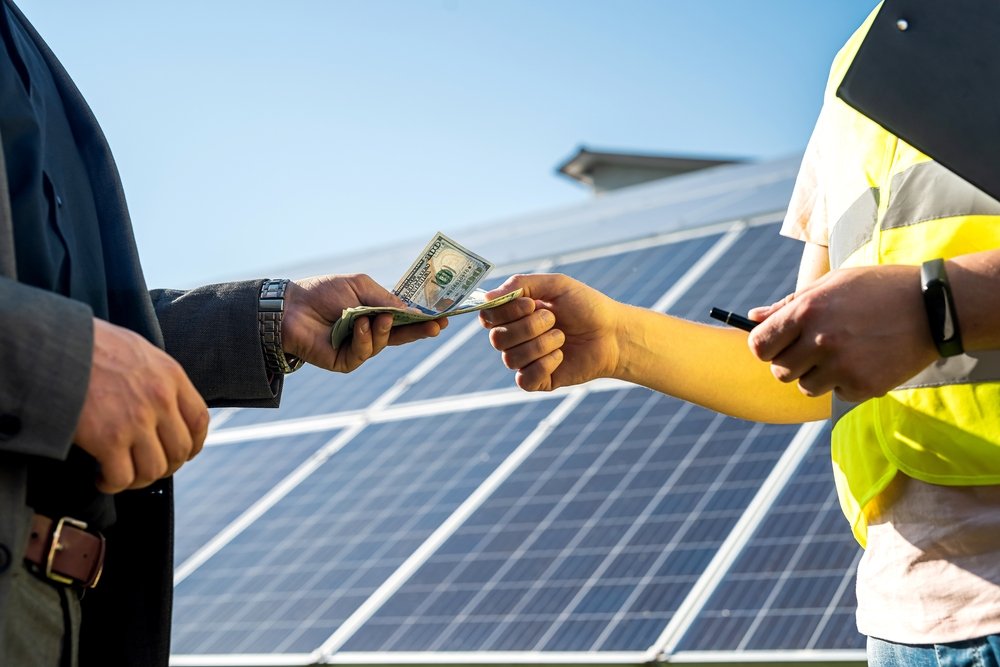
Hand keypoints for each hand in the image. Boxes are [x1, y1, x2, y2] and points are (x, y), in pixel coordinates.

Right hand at [74, 319, 208, 493]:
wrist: (54, 346)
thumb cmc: (88, 345)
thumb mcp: (137, 349)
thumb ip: (156, 376)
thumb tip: (164, 401)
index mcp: (170, 376)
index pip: (199, 420)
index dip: (194, 444)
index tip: (184, 454)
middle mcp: (160, 399)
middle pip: (180, 450)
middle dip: (165, 466)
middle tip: (145, 467)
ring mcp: (136, 421)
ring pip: (154, 469)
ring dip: (139, 479)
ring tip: (121, 474)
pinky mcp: (108, 439)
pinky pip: (122, 477)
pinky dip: (113, 484)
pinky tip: (102, 477)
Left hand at [281, 274, 446, 372]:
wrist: (290, 306)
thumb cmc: (322, 291)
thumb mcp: (359, 285)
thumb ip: (384, 297)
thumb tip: (408, 311)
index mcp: (374, 313)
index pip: (403, 319)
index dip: (422, 320)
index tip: (443, 318)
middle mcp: (369, 332)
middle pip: (401, 336)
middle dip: (419, 332)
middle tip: (436, 327)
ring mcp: (358, 348)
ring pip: (383, 344)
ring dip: (383, 330)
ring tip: (376, 317)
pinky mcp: (345, 361)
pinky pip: (363, 353)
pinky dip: (364, 339)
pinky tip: (359, 325)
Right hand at [479, 274, 621, 390]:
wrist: (613, 333)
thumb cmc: (586, 306)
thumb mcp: (556, 285)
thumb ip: (522, 284)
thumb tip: (488, 296)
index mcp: (515, 314)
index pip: (488, 316)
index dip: (504, 312)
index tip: (530, 304)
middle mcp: (516, 338)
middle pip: (497, 339)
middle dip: (528, 327)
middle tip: (553, 319)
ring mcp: (526, 360)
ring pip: (511, 359)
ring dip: (541, 344)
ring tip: (563, 337)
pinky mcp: (539, 380)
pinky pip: (524, 379)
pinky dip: (543, 366)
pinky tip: (561, 356)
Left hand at [747, 264, 937, 400]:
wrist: (934, 307)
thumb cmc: (876, 289)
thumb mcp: (831, 284)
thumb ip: (788, 304)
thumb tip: (753, 317)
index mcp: (806, 311)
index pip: (759, 346)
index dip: (764, 348)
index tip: (776, 346)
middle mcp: (820, 340)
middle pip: (780, 372)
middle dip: (792, 363)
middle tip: (815, 349)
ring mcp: (842, 366)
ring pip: (806, 387)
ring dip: (818, 375)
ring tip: (844, 352)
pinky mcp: (863, 386)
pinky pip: (838, 394)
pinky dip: (847, 382)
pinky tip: (866, 360)